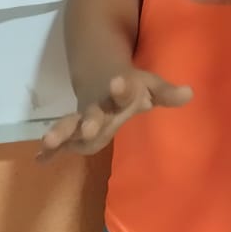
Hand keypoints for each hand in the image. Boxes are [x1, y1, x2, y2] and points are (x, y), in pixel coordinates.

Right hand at [37, 71, 192, 161]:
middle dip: (89, 121)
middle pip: (92, 113)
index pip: (122, 91)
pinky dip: (50, 149)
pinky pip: (60, 138)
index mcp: (118, 94)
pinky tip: (40, 160)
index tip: (118, 81)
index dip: (121, 88)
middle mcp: (98, 106)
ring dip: (60, 133)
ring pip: (70, 124)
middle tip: (87, 129)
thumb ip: (166, 92)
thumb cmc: (131, 85)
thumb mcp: (150, 85)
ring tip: (48, 143)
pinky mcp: (72, 127)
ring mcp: (82, 116)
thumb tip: (190, 93)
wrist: (98, 72)